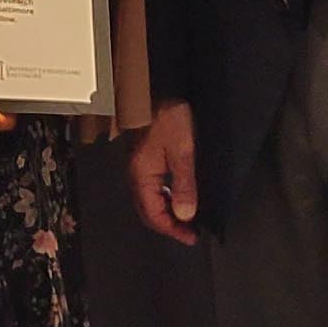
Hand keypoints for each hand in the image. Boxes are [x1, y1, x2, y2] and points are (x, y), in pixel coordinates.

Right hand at [128, 101, 199, 245]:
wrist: (154, 89)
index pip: (154, 215)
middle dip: (168, 225)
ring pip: (148, 199)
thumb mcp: (182, 152)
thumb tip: (186, 215)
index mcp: (142, 176)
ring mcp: (137, 166)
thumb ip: (184, 184)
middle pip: (147, 211)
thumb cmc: (168, 118)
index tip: (191, 238)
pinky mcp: (142, 157)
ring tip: (186, 218)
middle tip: (189, 233)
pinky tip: (176, 194)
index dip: (172, 230)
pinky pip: (150, 187)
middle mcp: (136, 174)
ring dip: (165, 212)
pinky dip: (163, 197)